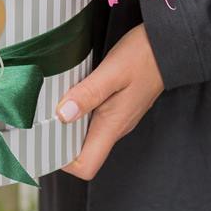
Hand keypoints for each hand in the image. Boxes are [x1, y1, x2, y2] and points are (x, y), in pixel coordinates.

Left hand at [55, 24, 163, 180]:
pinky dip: (78, 112)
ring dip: (68, 125)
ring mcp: (118, 118)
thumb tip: (63, 115)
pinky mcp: (118, 106)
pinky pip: (94, 119)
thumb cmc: (144, 55)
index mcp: (113, 125)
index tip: (47, 141)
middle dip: (60, 142)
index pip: (86, 166)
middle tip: (41, 121)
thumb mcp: (112, 71)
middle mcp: (116, 127)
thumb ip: (88, 94)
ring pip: (87, 135)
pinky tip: (71, 95)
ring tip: (51, 106)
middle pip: (83, 153)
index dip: (64, 161)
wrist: (169, 44)